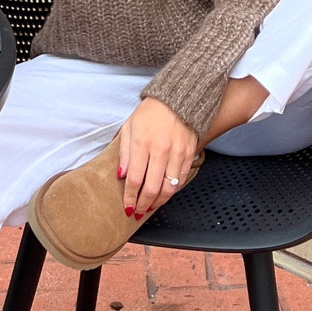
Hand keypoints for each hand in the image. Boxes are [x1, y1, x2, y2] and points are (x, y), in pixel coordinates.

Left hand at [116, 99, 199, 220]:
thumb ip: (124, 153)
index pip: (134, 179)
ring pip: (168, 188)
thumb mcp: (129, 127)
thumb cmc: (151, 112)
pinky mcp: (190, 154)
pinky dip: (173, 191)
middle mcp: (160, 150)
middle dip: (143, 204)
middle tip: (138, 212)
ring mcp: (177, 153)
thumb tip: (121, 176)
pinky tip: (165, 193)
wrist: (177, 99)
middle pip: (151, 188)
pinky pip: (181, 180)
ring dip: (158, 202)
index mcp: (142, 143)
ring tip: (151, 206)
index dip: (130, 197)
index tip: (127, 207)